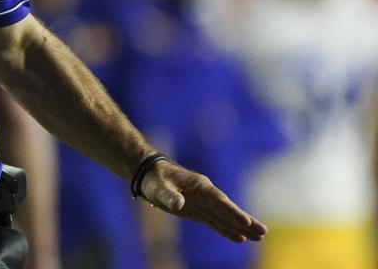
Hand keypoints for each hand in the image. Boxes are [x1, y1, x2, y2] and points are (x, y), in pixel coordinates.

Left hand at [139, 160, 266, 242]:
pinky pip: (216, 222)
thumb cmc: (154, 178)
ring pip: (225, 217)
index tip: (246, 221)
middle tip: (263, 232)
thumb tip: (179, 204)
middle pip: (228, 210)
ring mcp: (203, 203)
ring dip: (241, 227)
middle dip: (245, 221)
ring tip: (259, 237)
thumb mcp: (158, 187)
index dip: (232, 212)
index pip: (220, 201)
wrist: (148, 174)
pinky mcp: (198, 211)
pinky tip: (240, 238)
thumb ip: (169, 195)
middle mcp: (206, 194)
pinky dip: (227, 230)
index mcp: (200, 186)